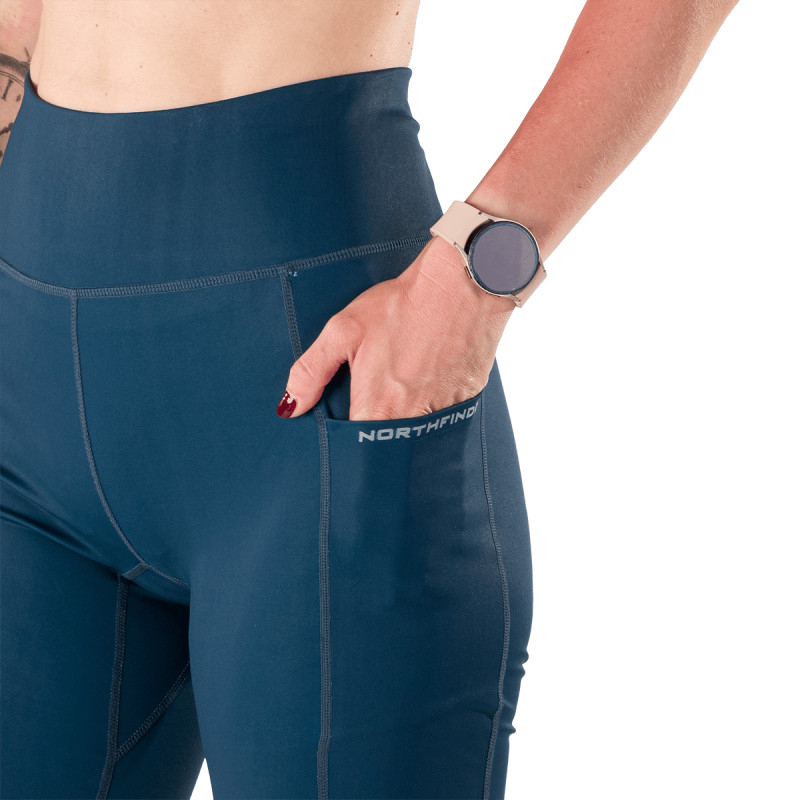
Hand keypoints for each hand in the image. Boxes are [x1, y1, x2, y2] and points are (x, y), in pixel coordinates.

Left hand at [275, 235, 515, 421]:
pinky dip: (435, 400)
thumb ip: (311, 372)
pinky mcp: (468, 399)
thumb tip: (289, 407)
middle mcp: (413, 420)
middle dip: (378, 429)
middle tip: (378, 394)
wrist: (462, 283)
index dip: (347, 441)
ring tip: (406, 379)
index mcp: (378, 409)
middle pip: (389, 443)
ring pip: (419, 432)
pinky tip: (431, 373)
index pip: (356, 448)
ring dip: (408, 415)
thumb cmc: (402, 305)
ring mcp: (446, 412)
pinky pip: (446, 415)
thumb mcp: (343, 330)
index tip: (346, 425)